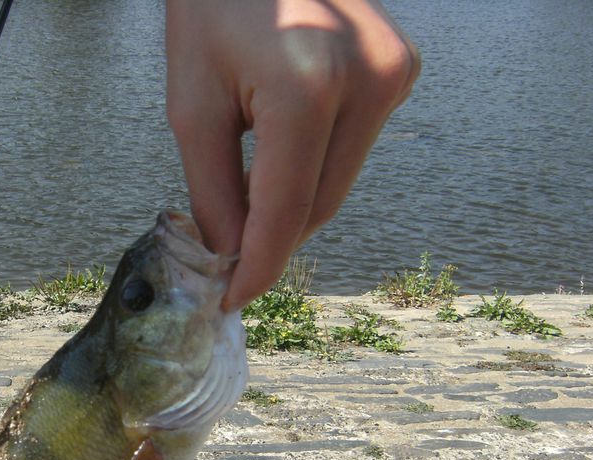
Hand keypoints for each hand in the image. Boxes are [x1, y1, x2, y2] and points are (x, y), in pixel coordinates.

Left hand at [166, 0, 419, 309]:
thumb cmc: (213, 3)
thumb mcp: (193, 103)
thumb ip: (214, 191)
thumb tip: (233, 256)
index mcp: (309, 88)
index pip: (285, 213)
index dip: (258, 268)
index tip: (233, 298)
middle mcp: (367, 81)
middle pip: (318, 206)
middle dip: (271, 237)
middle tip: (227, 249)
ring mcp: (392, 72)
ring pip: (338, 183)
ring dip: (293, 202)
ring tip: (247, 183)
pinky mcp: (399, 68)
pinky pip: (354, 147)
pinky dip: (314, 165)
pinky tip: (280, 147)